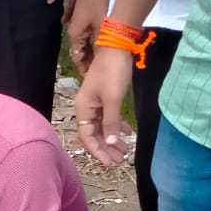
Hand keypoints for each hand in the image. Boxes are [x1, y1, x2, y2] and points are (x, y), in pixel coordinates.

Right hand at [67, 0, 107, 76]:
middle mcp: (74, 30)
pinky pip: (88, 34)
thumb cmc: (99, 2)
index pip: (77, 58)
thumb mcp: (102, 27)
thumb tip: (100, 64)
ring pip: (84, 43)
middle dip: (87, 63)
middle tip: (97, 73)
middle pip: (80, 51)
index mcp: (75, 34)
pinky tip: (102, 44)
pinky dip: (94, 42)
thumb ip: (100, 46)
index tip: (91, 79)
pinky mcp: (86, 15)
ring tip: (101, 61)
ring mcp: (79, 22)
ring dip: (91, 53)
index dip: (83, 70)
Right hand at [75, 47, 133, 166]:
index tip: (110, 163)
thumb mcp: (113, 99)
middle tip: (120, 161)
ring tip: (126, 151)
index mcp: (83, 109)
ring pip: (103, 127)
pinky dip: (117, 126)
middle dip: (107, 148)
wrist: (117, 47)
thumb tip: (111, 144)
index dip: (98, 151)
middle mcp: (87, 109)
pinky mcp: (105, 98)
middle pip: (95, 134)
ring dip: (113, 140)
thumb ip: (111, 122)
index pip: (87, 137)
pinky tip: (127, 133)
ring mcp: (96, 103)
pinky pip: (109, 118)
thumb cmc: (112, 72)